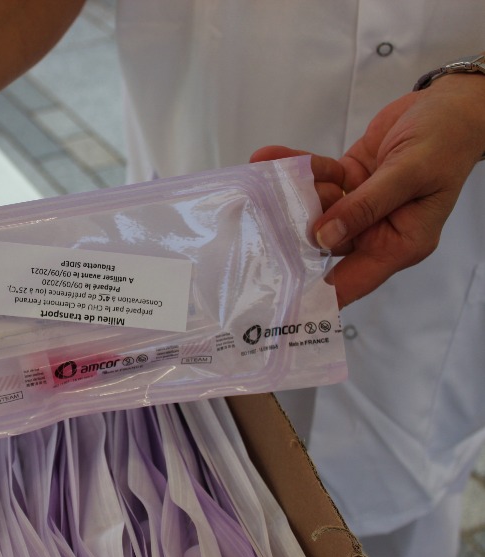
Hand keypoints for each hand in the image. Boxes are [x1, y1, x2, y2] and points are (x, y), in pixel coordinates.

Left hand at [252, 73, 484, 307]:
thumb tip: (324, 237)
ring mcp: (359, 205)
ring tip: (264, 177)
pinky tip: (268, 156)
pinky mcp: (349, 180)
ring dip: (291, 192)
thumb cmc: (445, 140)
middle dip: (291, 231)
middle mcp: (376, 230)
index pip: (352, 281)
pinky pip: (315, 179)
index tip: (279, 301)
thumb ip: (366, 205)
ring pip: (314, 208)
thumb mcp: (410, 173)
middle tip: (254, 223)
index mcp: (399, 243)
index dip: (316, 294)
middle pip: (324, 242)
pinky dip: (295, 166)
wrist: (452, 105)